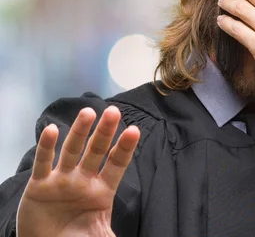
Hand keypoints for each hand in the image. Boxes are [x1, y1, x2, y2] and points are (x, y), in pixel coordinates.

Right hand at [17, 106, 139, 236]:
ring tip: (88, 112)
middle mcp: (83, 179)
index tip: (134, 130)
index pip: (117, 164)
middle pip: (96, 151)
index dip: (125, 148)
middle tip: (114, 111)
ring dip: (79, 131)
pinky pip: (43, 162)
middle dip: (105, 131)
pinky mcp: (39, 184)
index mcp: (102, 190)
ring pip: (72, 150)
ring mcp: (62, 179)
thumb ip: (112, 234)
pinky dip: (46, 146)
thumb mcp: (99, 236)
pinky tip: (52, 130)